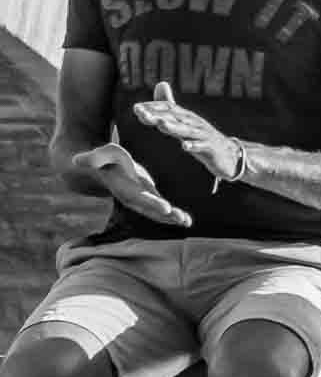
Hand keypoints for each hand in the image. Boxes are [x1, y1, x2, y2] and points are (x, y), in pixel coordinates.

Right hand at [69, 143, 189, 226]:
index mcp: (124, 189)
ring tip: (187, 222)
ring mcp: (142, 199)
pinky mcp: (149, 197)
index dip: (153, 203)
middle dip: (166, 215)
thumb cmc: (101, 158)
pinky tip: (187, 221)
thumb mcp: (98, 154)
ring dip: (173, 218)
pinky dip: (174, 215)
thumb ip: (91, 159)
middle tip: (182, 219)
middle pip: (152, 208)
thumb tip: (77, 161)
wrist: (100, 168)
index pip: (140, 198)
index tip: (166, 208)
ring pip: (158, 211)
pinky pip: (162, 209)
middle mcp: (134, 197)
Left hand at [130, 81, 242, 184]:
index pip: (168, 108)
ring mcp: (204, 135)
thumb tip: (160, 83)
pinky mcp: (212, 148)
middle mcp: (195, 123)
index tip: (136, 109)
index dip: (152, 107)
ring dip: (174, 127)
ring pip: (187, 130)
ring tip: (161, 124)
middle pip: (175, 117)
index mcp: (186, 117)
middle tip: (141, 113)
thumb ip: (170, 105)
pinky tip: (185, 147)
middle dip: (157, 115)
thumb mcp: (185, 122)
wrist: (230, 155)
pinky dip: (194, 146)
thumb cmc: (203, 138)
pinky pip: (203, 146)